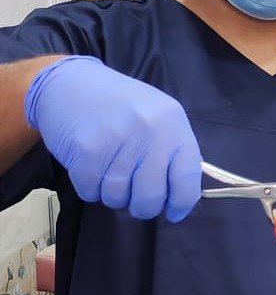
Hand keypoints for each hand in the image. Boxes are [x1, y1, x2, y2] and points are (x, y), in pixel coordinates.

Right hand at [24, 56, 200, 221]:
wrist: (69, 82)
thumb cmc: (118, 105)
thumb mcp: (157, 117)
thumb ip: (171, 153)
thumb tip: (179, 199)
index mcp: (173, 122)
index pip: (187, 179)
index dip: (181, 204)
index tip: (172, 212)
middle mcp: (150, 130)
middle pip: (150, 198)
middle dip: (141, 207)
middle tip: (132, 196)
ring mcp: (118, 139)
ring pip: (118, 198)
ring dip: (112, 195)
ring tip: (108, 172)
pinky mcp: (87, 149)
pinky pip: (91, 192)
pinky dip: (89, 188)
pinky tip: (90, 167)